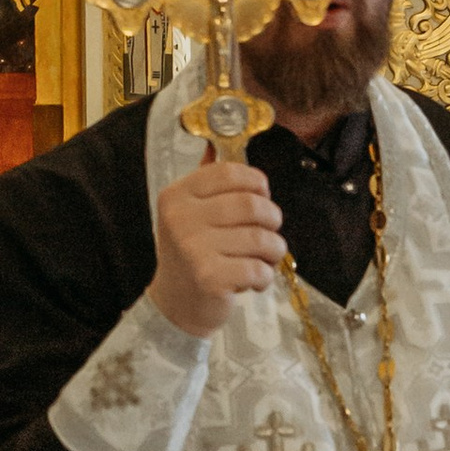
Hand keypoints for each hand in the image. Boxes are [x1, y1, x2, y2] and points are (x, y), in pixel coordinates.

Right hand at [149, 157, 285, 336]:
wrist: (175, 305)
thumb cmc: (191, 255)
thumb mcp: (190, 214)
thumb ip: (207, 184)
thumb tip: (216, 145)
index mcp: (176, 196)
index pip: (229, 172)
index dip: (257, 182)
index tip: (263, 195)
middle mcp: (180, 218)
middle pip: (251, 204)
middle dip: (272, 218)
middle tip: (270, 232)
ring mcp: (193, 248)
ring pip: (260, 238)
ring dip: (273, 250)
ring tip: (266, 258)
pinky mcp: (209, 278)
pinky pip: (258, 268)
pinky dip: (265, 275)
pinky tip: (255, 280)